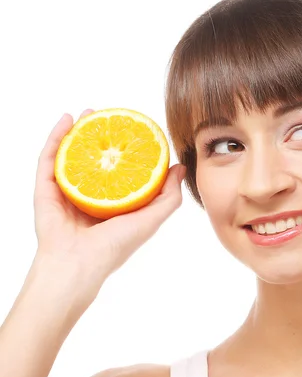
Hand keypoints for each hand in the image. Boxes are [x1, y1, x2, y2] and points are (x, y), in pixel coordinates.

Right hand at [33, 111, 185, 295]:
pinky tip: (65, 121)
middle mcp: (90, 194)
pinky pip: (49, 159)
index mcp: (113, 201)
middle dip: (102, 135)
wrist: (79, 264)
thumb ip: (168, 196)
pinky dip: (56, 137)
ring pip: (71, 153)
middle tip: (111, 116)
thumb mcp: (151, 219)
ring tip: (89, 112)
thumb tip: (179, 168)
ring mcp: (66, 190)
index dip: (128, 148)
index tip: (137, 130)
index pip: (121, 169)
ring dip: (79, 130)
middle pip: (95, 157)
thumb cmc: (116, 245)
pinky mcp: (46, 190)